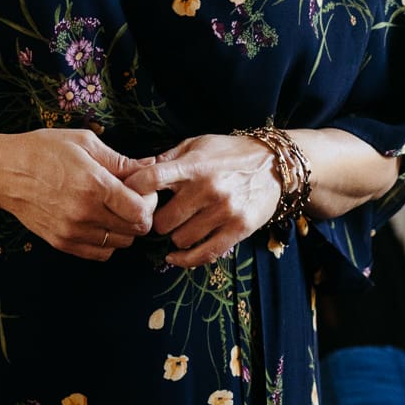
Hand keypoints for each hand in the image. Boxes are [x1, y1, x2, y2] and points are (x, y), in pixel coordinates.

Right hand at [0, 130, 156, 261]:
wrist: (3, 172)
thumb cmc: (42, 150)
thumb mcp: (84, 143)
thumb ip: (120, 161)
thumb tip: (150, 167)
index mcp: (95, 186)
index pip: (141, 212)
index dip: (150, 202)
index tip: (143, 190)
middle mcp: (85, 214)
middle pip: (134, 231)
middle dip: (140, 215)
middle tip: (131, 199)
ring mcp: (72, 232)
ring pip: (119, 245)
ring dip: (124, 229)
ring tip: (113, 210)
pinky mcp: (61, 243)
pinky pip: (98, 254)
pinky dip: (106, 241)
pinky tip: (99, 222)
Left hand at [124, 134, 280, 267]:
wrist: (274, 165)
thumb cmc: (230, 153)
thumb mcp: (197, 145)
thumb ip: (167, 159)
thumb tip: (134, 173)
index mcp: (193, 166)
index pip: (150, 180)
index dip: (133, 191)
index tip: (129, 198)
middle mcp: (208, 189)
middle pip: (162, 221)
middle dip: (156, 221)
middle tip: (160, 217)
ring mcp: (224, 211)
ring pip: (180, 240)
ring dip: (174, 237)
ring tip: (179, 227)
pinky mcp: (238, 230)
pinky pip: (203, 255)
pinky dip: (184, 259)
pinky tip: (175, 256)